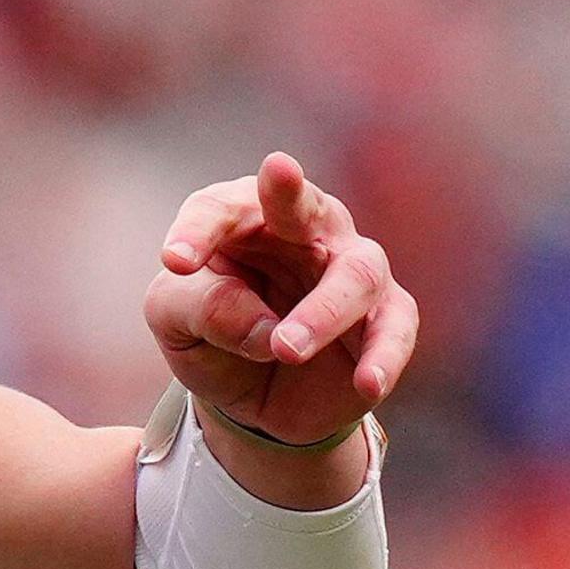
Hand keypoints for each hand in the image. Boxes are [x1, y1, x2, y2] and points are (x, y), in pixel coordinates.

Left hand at [146, 152, 417, 450]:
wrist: (252, 398)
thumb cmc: (210, 335)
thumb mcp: (175, 322)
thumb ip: (200, 307)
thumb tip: (263, 326)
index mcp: (242, 218)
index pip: (220, 208)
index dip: (200, 228)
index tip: (175, 261)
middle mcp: (304, 231)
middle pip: (302, 203)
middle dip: (289, 189)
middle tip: (277, 169)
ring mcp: (350, 270)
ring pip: (355, 273)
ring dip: (321, 312)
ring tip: (283, 349)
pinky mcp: (385, 316)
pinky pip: (395, 328)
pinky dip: (384, 355)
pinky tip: (367, 383)